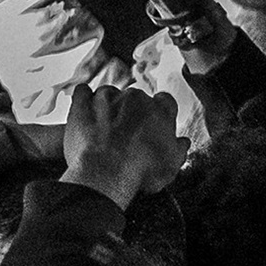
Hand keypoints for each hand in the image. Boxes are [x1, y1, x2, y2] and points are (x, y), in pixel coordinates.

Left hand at [61, 70, 184, 207]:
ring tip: (104, 130)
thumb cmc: (140, 171)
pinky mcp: (83, 104)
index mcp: (160, 110)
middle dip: (132, 114)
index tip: (153, 126)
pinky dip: (84, 100)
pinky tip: (85, 113)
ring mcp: (107, 98)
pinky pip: (83, 93)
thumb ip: (179, 149)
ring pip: (110, 95)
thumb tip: (182, 143)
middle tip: (127, 136)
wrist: (106, 172)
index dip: (159, 114)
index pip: (165, 102)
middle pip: (136, 99)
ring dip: (108, 108)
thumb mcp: (171, 165)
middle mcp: (135, 98)